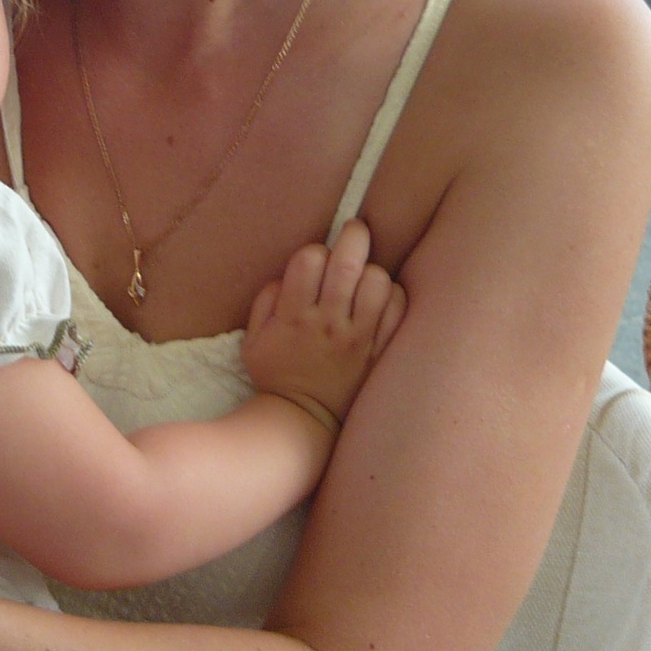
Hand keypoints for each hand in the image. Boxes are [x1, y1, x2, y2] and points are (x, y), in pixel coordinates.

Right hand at [239, 218, 404, 424]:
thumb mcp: (252, 340)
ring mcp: (359, 337)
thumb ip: (265, 300)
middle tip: (356, 231)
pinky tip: (381, 298)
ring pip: (378, 281)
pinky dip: (393, 296)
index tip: (316, 258)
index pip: (309, 258)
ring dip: (372, 270)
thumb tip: (287, 273)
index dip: (314, 250)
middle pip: (348, 261)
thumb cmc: (276, 374)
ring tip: (365, 276)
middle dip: (354, 235)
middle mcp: (329, 323)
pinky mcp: (379, 350)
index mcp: (294, 316)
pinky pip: (398, 309)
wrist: (303, 419)